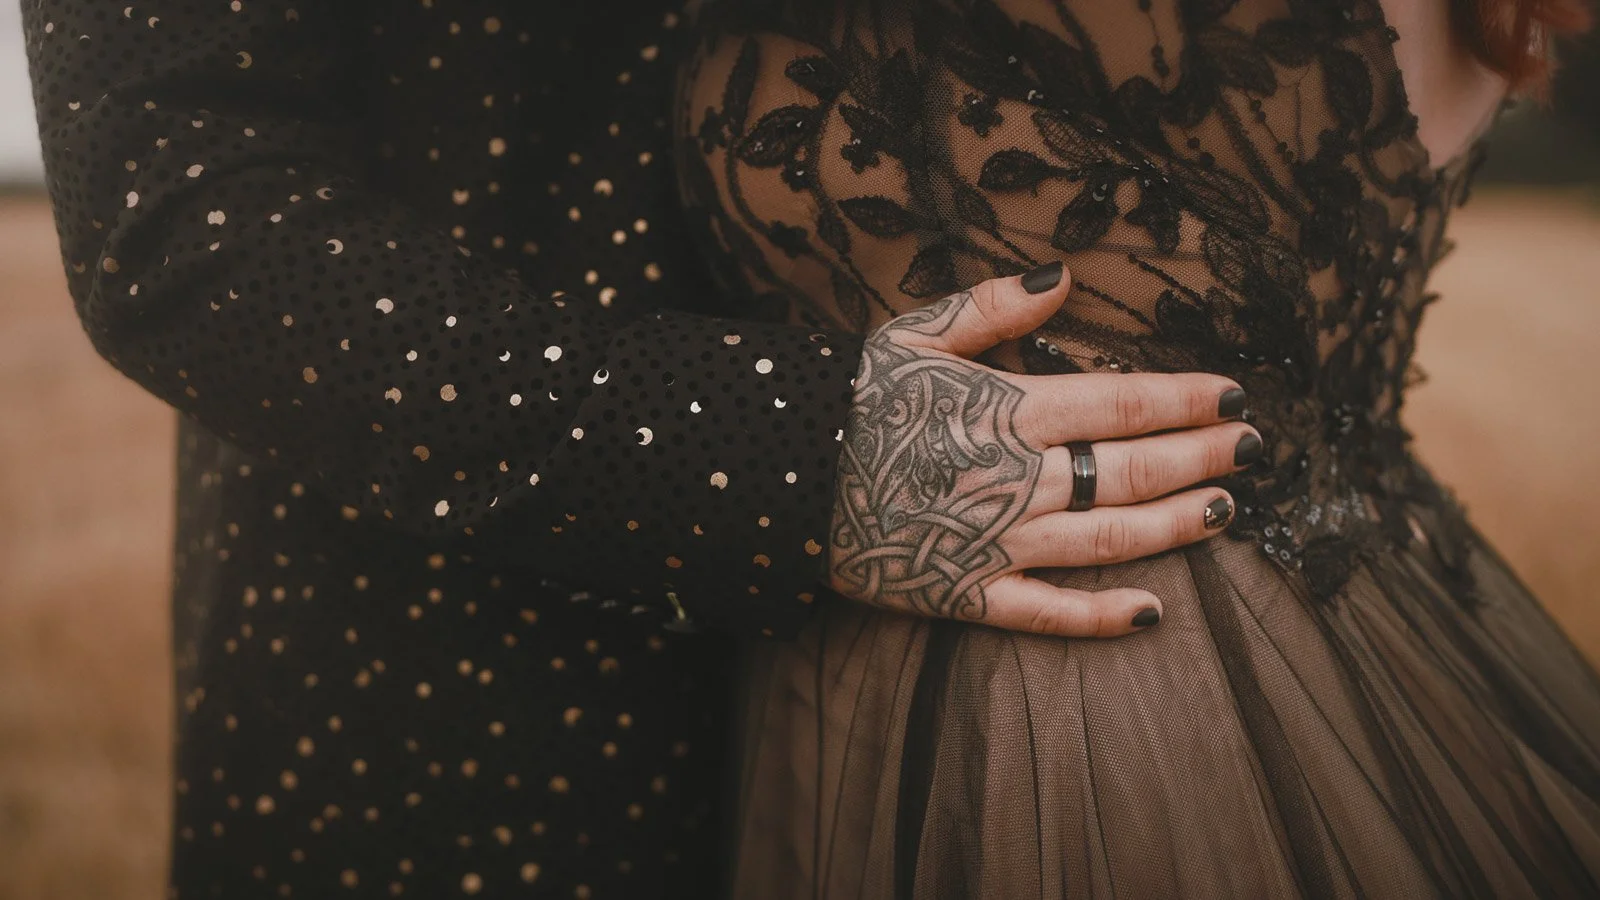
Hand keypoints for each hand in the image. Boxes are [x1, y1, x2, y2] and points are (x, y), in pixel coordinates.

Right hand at [827, 262, 1258, 637]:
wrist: (779, 473)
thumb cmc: (850, 398)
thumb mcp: (913, 333)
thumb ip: (992, 307)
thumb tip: (1063, 276)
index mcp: (1007, 407)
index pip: (1122, 403)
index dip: (1186, 400)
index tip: (1234, 396)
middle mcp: (1016, 476)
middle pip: (1132, 469)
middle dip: (1202, 457)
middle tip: (1255, 450)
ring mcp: (996, 542)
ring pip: (1108, 537)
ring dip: (1175, 526)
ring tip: (1226, 511)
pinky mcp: (967, 594)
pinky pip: (1046, 612)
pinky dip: (1101, 615)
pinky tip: (1152, 612)